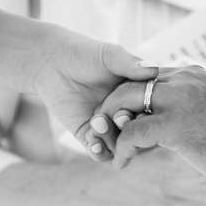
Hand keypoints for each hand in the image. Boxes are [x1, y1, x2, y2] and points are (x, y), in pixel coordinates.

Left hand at [31, 31, 153, 150]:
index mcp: (137, 94)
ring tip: (99, 124)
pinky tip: (94, 143)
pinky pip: (99, 152)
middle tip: (120, 117)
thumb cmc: (83, 53)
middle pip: (139, 134)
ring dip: (113, 141)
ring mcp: (107, 125)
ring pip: (120, 146)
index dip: (150, 114)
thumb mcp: (109, 55)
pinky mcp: (88, 134)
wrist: (51, 61)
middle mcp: (125, 112)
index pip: (152, 111)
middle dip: (132, 131)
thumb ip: (130, 63)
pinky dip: (99, 151)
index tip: (141, 107)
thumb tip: (154, 69)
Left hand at [100, 65, 205, 193]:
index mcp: (194, 74)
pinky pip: (133, 132)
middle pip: (131, 83)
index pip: (149, 77)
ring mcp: (178, 99)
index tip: (127, 118)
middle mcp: (183, 79)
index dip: (133, 97)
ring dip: (112, 125)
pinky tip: (122, 163)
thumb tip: (192, 122)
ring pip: (125, 102)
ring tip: (110, 147)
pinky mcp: (175, 124)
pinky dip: (122, 148)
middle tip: (108, 131)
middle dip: (114, 106)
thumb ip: (199, 108)